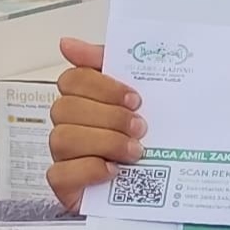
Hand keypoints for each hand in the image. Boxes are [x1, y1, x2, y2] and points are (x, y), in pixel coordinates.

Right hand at [44, 35, 146, 213]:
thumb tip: (67, 43)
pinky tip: (114, 171)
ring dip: (104, 142)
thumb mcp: (145, 94)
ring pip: (62, 139)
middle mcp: (70, 125)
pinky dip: (90, 170)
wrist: (169, 186)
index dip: (102, 86)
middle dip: (108, 116)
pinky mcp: (66, 185)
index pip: (72, 80)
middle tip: (141, 127)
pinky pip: (60, 174)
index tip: (135, 98)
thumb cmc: (152, 136)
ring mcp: (65, 156)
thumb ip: (111, 63)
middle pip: (64, 108)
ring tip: (136, 151)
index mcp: (86, 100)